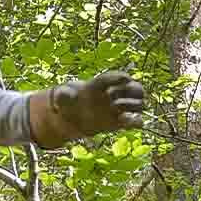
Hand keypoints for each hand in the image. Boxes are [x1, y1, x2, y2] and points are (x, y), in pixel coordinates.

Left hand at [30, 69, 147, 148]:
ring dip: (134, 106)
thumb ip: (63, 94)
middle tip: (116, 103)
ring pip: (138, 102)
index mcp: (99, 85)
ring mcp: (118, 107)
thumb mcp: (61, 98)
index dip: (118, 77)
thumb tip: (64, 94)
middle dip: (132, 91)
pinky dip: (136, 121)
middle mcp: (113, 93)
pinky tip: (129, 123)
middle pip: (133, 87)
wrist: (72, 118)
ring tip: (121, 115)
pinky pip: (135, 120)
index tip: (126, 79)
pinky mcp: (120, 121)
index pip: (111, 78)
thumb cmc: (67, 103)